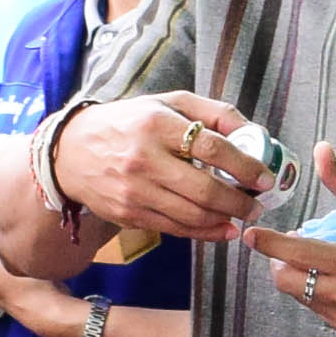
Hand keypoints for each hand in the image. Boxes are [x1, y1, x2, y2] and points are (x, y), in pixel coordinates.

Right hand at [53, 92, 274, 240]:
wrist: (70, 152)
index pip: (213, 147)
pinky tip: (223, 229)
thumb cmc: (128, 123)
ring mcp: (135, 191)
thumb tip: (253, 132)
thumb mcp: (167, 103)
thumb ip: (212, 112)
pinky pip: (175, 229)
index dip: (246, 166)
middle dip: (241, 202)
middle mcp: (144, 159)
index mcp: (156, 124)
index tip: (265, 177)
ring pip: (192, 215)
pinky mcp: (129, 214)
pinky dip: (204, 233)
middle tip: (258, 204)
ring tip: (243, 216)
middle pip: (205, 189)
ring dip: (226, 220)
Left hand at [245, 145, 335, 336]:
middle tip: (287, 243)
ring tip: (311, 257)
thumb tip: (320, 150)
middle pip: (288, 280)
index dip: (269, 244)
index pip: (297, 254)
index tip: (251, 234)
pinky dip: (312, 290)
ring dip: (295, 274)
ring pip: (298, 295)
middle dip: (279, 260)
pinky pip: (314, 307)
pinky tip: (327, 276)